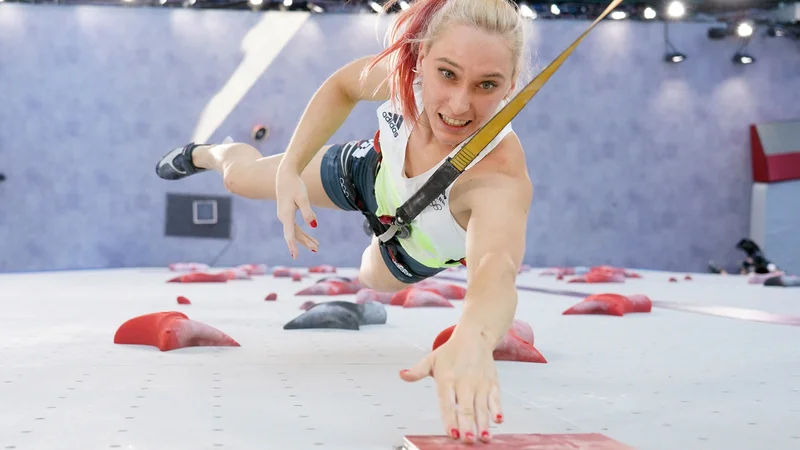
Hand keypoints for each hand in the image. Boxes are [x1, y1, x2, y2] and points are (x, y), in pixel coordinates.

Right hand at [275, 165, 318, 258]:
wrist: (286, 175)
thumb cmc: (295, 185)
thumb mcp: (303, 197)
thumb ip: (308, 211)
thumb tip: (314, 226)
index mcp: (286, 215)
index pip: (290, 234)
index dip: (293, 246)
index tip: (295, 256)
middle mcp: (283, 217)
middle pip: (294, 234)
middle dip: (305, 243)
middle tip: (317, 249)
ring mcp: (284, 216)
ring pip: (295, 232)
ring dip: (305, 239)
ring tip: (317, 246)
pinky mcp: (287, 214)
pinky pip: (295, 227)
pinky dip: (303, 233)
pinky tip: (311, 236)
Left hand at [399, 328, 503, 443]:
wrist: (474, 336)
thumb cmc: (451, 352)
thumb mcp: (431, 360)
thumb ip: (417, 371)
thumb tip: (402, 375)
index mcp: (447, 378)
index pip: (447, 403)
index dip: (450, 419)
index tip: (451, 434)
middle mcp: (464, 382)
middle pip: (466, 408)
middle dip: (467, 426)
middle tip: (468, 440)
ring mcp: (480, 383)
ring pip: (481, 407)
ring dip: (483, 423)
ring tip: (483, 438)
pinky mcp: (492, 383)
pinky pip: (495, 398)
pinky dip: (497, 409)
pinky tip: (498, 420)